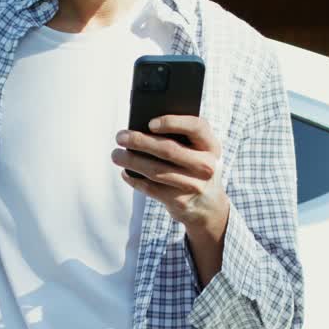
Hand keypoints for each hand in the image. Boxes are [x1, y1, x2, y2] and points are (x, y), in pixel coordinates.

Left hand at [111, 115, 228, 237]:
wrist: (209, 206)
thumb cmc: (196, 168)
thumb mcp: (200, 151)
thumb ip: (183, 138)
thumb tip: (143, 129)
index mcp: (212, 147)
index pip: (196, 127)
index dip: (173, 122)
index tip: (150, 123)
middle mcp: (206, 166)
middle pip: (168, 150)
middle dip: (140, 141)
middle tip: (120, 136)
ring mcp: (193, 186)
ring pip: (155, 171)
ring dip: (131, 161)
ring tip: (116, 154)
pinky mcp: (180, 202)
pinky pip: (151, 188)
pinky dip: (134, 180)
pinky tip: (125, 172)